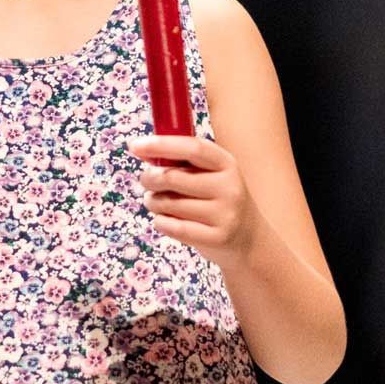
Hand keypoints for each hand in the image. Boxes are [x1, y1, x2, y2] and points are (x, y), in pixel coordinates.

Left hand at [127, 135, 262, 270]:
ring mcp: (226, 214)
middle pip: (174, 177)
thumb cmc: (216, 199)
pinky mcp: (217, 238)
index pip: (193, 148)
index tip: (135, 145)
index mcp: (227, 163)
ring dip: (153, 202)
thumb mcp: (209, 174)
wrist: (249, 239)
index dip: (161, 144)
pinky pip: (173, 226)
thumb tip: (141, 148)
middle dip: (149, 178)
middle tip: (145, 180)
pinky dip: (161, 222)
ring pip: (169, 203)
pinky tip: (165, 220)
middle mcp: (229, 187)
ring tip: (157, 202)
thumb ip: (179, 161)